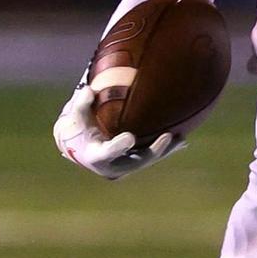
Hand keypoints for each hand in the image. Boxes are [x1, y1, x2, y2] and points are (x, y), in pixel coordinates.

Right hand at [52, 85, 183, 179]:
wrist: (80, 146)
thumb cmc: (77, 128)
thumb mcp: (75, 116)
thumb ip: (81, 104)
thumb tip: (89, 90)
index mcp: (95, 156)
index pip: (107, 153)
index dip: (118, 146)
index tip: (130, 137)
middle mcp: (112, 167)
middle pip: (136, 161)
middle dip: (154, 150)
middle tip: (168, 136)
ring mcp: (124, 166)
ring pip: (147, 160)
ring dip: (165, 151)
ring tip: (181, 139)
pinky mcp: (133, 162)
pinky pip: (151, 157)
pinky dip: (165, 150)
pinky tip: (181, 142)